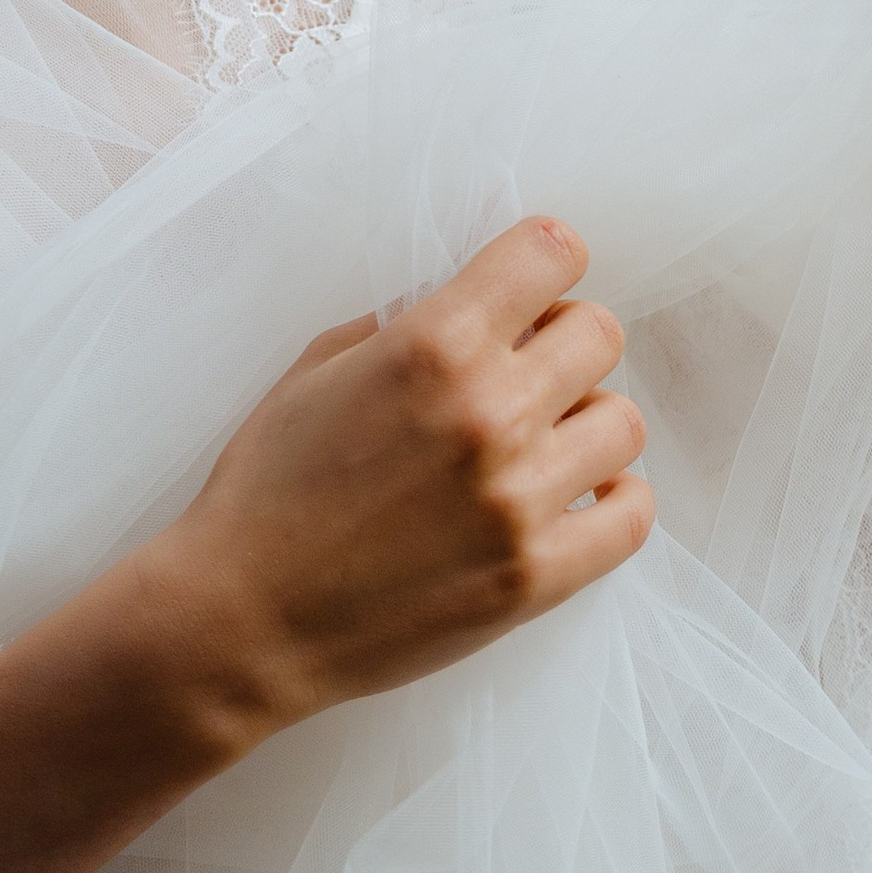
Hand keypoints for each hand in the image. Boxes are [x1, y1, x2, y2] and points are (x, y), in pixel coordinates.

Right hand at [164, 214, 653, 733]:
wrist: (241, 618)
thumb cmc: (266, 489)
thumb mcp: (316, 370)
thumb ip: (403, 322)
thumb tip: (475, 299)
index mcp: (432, 346)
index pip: (551, 254)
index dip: (548, 261)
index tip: (536, 285)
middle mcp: (489, 412)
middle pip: (601, 334)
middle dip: (565, 341)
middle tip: (529, 372)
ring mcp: (518, 500)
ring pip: (623, 423)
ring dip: (586, 423)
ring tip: (543, 445)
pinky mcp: (534, 577)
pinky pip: (631, 516)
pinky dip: (613, 500)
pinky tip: (574, 498)